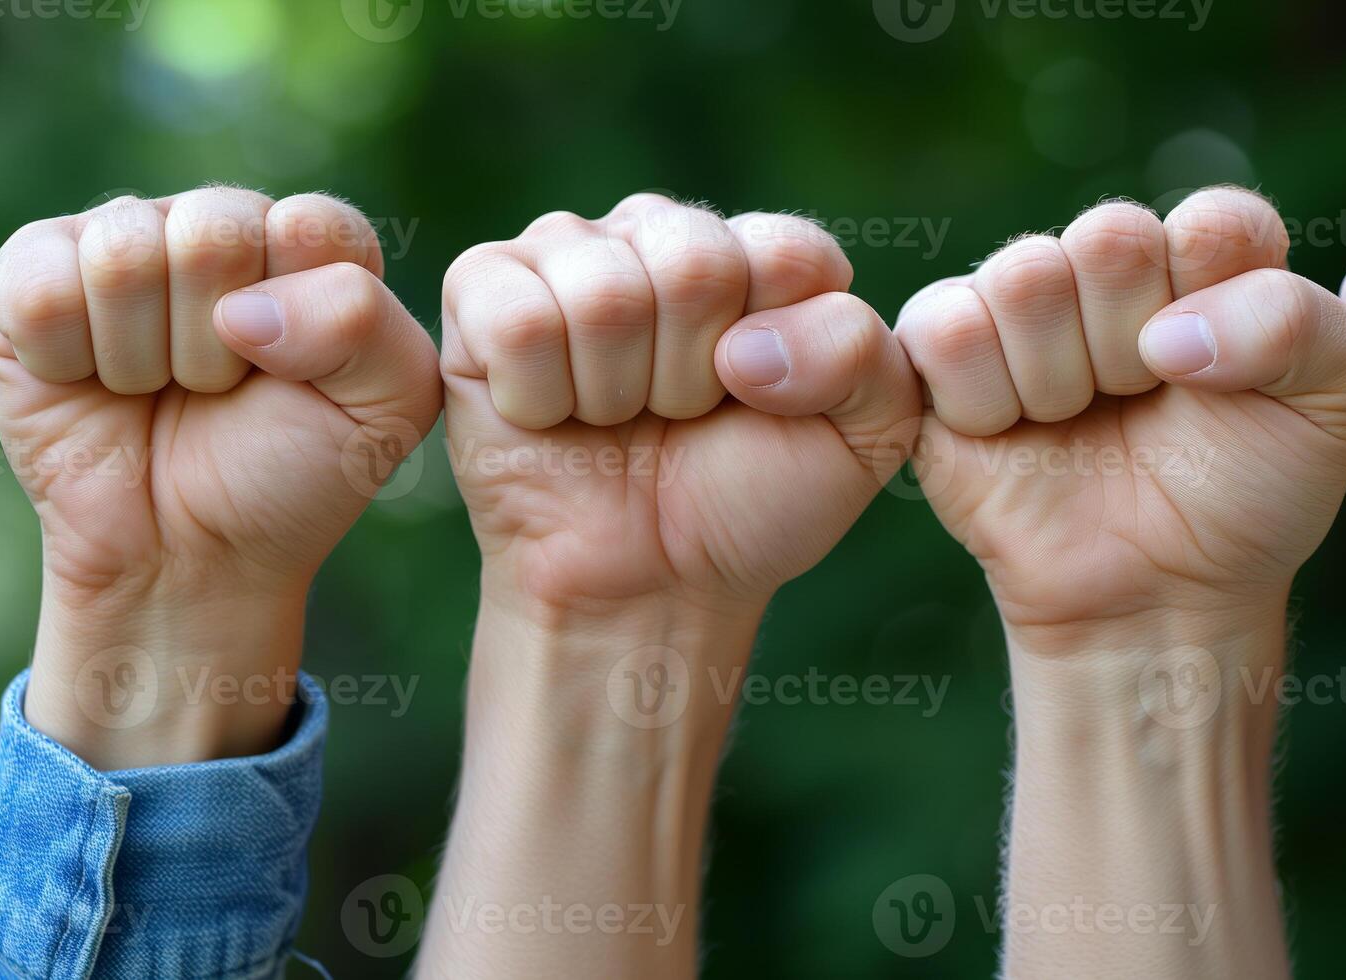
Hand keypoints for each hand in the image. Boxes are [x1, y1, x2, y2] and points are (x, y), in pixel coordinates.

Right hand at [0, 188, 440, 766]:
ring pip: (122, 253)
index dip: (304, 314)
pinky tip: (95, 382)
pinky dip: (72, 358)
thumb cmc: (295, 474)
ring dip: (149, 356)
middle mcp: (214, 225)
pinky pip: (40, 287)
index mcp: (309, 243)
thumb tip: (242, 307)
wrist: (193, 555)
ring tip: (163, 388)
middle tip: (221, 388)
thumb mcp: (386, 407)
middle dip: (221, 343)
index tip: (298, 371)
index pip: (311, 223)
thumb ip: (366, 322)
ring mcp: (121, 244)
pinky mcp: (34, 277)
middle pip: (212, 229)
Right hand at [442, 194, 919, 619]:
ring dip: (618, 392)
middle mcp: (663, 234)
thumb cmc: (755, 504)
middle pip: (695, 263)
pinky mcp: (483, 291)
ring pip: (604, 293)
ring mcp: (568, 254)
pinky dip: (541, 395)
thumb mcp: (863, 439)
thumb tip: (744, 341)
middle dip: (694, 375)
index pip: (785, 251)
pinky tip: (552, 415)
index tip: (760, 402)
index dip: (778, 351)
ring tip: (618, 419)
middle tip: (680, 417)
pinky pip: (518, 319)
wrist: (651, 583)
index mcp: (760, 253)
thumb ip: (862, 355)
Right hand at [898, 189, 1345, 640]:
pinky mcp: (939, 356)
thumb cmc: (1249, 496)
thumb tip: (1167, 334)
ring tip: (1077, 423)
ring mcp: (1019, 304)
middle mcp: (1109, 264)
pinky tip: (1013, 435)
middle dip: (1134, 345)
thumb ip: (1297, 323)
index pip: (1212, 220)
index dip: (1215, 307)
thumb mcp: (1332, 403)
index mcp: (1209, 256)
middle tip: (1141, 405)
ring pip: (1023, 276)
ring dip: (1061, 378)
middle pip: (1110, 235)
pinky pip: (944, 326)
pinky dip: (983, 399)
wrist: (1158, 597)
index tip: (1217, 380)